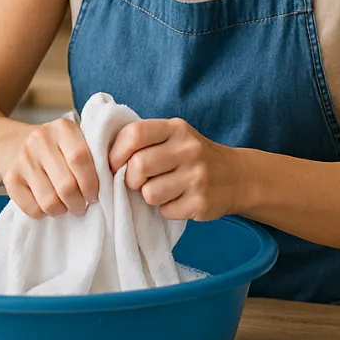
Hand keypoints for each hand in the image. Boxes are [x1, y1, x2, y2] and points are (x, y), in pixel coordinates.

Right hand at [0, 118, 97, 218]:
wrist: (12, 143)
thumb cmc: (55, 147)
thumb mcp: (73, 140)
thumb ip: (92, 155)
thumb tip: (110, 184)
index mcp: (62, 128)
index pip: (80, 159)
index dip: (91, 183)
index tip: (95, 195)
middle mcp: (40, 140)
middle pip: (66, 185)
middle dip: (78, 203)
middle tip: (81, 206)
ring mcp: (22, 159)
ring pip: (49, 201)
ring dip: (62, 210)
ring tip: (66, 207)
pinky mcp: (10, 178)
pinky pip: (32, 209)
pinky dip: (44, 214)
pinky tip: (48, 205)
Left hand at [107, 118, 244, 221]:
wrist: (238, 177)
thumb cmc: (193, 157)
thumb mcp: (174, 137)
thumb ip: (144, 141)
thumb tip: (101, 158)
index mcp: (176, 128)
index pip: (134, 134)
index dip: (116, 152)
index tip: (114, 165)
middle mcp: (189, 149)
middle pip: (138, 166)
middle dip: (131, 179)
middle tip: (139, 182)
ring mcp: (198, 176)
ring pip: (149, 193)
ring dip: (149, 196)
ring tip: (163, 190)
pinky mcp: (202, 203)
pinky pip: (166, 211)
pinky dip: (166, 209)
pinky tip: (179, 200)